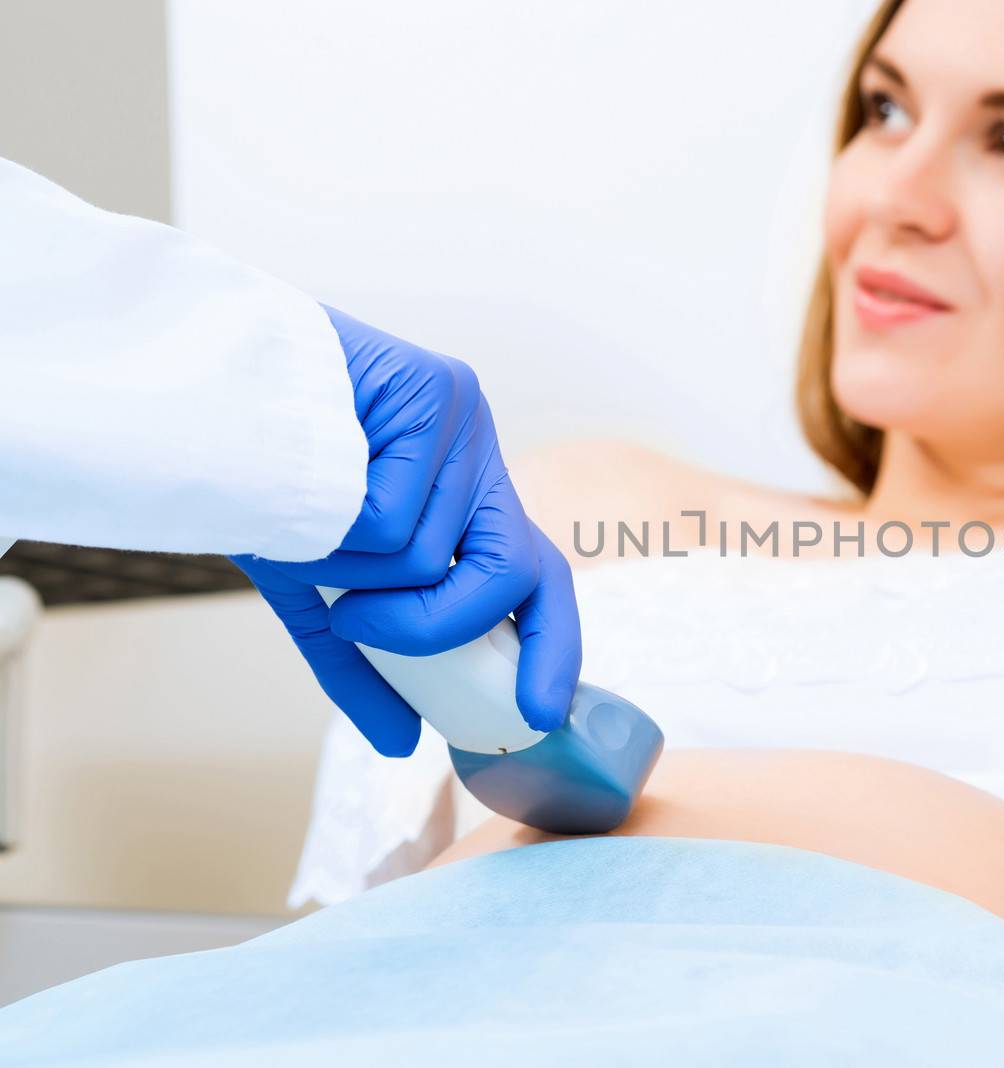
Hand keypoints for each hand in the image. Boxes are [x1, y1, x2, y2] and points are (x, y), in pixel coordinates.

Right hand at [232, 307, 580, 755]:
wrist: (201, 387)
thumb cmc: (267, 482)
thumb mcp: (321, 588)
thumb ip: (364, 662)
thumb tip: (402, 742)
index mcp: (469, 500)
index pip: (542, 578)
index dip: (553, 649)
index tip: (539, 714)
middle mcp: (480, 458)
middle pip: (515, 571)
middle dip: (438, 626)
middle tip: (362, 624)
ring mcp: (466, 420)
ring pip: (428, 554)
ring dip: (348, 568)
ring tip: (300, 520)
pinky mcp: (436, 388)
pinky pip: (393, 514)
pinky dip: (333, 530)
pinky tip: (300, 484)